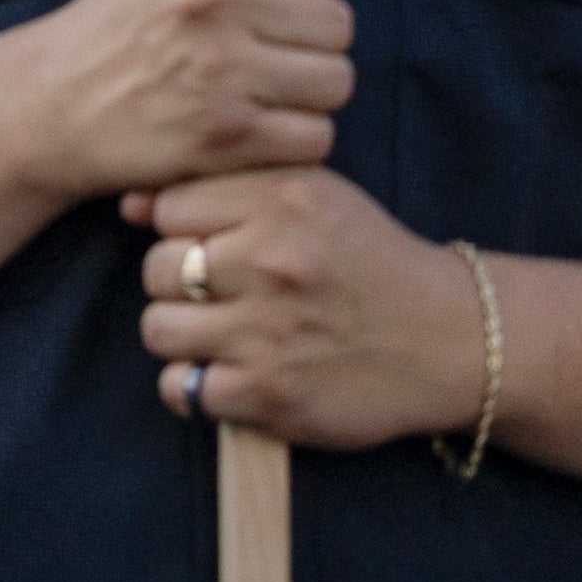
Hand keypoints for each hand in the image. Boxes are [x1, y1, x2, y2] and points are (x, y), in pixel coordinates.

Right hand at [14, 0, 381, 201]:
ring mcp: (217, 65)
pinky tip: (244, 125)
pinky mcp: (224, 133)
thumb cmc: (134, 14)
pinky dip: (289, 139)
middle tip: (243, 48)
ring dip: (304, 92)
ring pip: (337, 81)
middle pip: (340, 20)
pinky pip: (317, 136)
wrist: (55, 99)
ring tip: (247, 85)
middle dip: (304, 39)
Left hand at [130, 166, 479, 447]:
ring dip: (181, 337)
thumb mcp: (311, 197)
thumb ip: (224, 187)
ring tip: (222, 336)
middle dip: (177, 285)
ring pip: (157, 330)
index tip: (218, 247)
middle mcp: (273, 264)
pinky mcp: (270, 394)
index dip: (183, 230)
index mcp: (283, 203)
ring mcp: (269, 332)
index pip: (167, 208)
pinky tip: (228, 376)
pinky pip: (181, 388)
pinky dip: (194, 388)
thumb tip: (129, 204)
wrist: (452, 340)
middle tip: (221, 296)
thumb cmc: (368, 261)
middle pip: (155, 270)